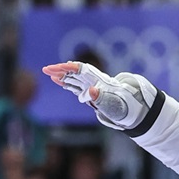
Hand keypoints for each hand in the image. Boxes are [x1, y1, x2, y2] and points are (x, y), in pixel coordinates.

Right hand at [41, 62, 155, 128]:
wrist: (133, 110)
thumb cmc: (124, 108)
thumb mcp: (113, 106)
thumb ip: (101, 99)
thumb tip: (91, 90)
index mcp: (98, 82)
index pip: (82, 71)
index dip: (70, 68)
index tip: (59, 68)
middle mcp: (93, 82)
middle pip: (75, 73)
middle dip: (61, 70)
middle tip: (46, 69)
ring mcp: (91, 87)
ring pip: (74, 78)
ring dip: (61, 75)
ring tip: (48, 72)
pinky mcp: (90, 93)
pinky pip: (76, 85)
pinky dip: (66, 82)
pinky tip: (58, 80)